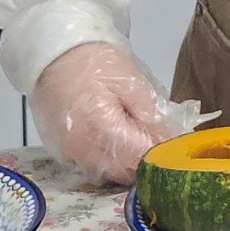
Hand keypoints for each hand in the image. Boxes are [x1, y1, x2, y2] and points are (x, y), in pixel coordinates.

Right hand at [29, 42, 175, 184]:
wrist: (56, 56)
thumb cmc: (96, 63)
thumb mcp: (131, 81)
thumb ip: (149, 114)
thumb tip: (167, 139)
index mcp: (99, 125)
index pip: (136, 157)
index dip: (158, 155)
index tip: (172, 147)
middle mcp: (80, 147)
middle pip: (122, 171)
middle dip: (144, 161)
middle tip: (158, 141)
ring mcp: (69, 153)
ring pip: (108, 173)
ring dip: (127, 163)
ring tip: (139, 139)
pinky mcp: (63, 153)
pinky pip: (92, 167)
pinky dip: (110, 160)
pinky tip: (119, 141)